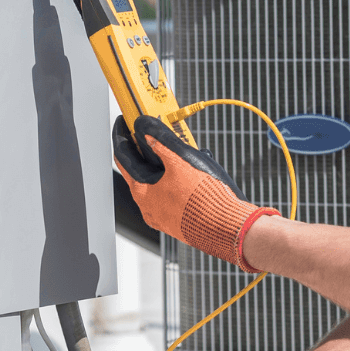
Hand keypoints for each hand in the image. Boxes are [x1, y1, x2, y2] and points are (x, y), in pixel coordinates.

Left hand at [112, 115, 277, 270]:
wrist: (226, 227)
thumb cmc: (204, 200)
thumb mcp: (181, 164)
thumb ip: (162, 145)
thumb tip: (148, 131)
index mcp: (142, 193)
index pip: (123, 158)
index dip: (123, 137)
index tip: (124, 124)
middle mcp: (148, 207)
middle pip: (139, 171)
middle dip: (145, 150)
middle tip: (151, 133)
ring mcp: (162, 216)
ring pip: (156, 184)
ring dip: (162, 165)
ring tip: (177, 152)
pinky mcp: (178, 220)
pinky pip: (170, 196)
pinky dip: (174, 181)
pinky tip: (189, 174)